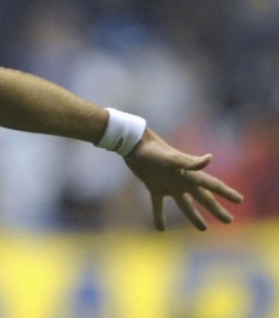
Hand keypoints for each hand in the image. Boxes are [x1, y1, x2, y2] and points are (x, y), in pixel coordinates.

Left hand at [124, 128, 242, 230]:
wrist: (134, 145)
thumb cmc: (154, 150)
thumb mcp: (173, 158)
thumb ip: (190, 162)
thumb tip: (210, 158)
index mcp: (190, 175)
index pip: (213, 185)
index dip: (226, 193)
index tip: (240, 200)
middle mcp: (182, 181)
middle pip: (203, 198)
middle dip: (216, 209)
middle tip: (229, 220)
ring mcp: (168, 184)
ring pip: (185, 205)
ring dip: (194, 216)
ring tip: (203, 229)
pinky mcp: (153, 187)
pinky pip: (158, 205)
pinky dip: (159, 216)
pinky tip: (160, 228)